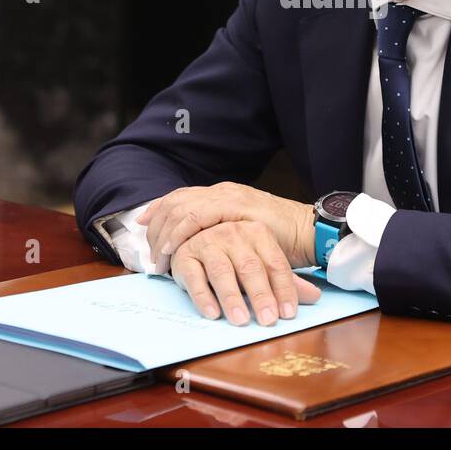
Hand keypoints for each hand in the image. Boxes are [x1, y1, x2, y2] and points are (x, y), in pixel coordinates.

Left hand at [138, 182, 315, 273]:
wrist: (308, 230)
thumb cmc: (279, 238)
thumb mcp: (242, 232)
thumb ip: (220, 233)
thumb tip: (196, 246)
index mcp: (221, 194)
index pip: (180, 197)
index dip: (158, 210)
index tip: (142, 225)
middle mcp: (221, 191)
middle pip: (175, 202)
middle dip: (157, 228)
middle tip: (150, 255)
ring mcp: (228, 196)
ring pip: (182, 208)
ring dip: (165, 234)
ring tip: (159, 258)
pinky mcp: (236, 206)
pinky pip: (197, 216)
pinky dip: (181, 232)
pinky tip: (173, 248)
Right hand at [170, 221, 321, 325]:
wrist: (195, 236)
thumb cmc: (234, 255)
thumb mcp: (262, 263)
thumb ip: (286, 280)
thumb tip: (314, 296)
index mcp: (257, 232)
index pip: (275, 263)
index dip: (284, 289)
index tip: (289, 313)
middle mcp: (233, 233)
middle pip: (250, 267)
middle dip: (260, 295)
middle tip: (268, 320)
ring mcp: (208, 242)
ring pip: (222, 271)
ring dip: (232, 297)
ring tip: (241, 321)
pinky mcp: (185, 255)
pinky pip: (194, 277)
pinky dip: (203, 296)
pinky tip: (213, 313)